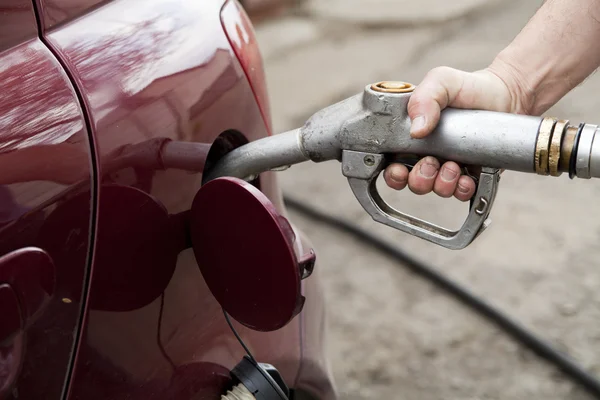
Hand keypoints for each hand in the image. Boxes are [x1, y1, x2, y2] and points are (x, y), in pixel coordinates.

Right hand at [383, 63, 527, 200]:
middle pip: (412, 183)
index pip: (391, 165)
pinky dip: (461, 190)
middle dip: (418, 180)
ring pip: (436, 190)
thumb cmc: (468, 87)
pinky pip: (462, 193)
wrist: (507, 94)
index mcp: (411, 138)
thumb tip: (416, 131)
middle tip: (430, 162)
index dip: (392, 174)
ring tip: (453, 166)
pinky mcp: (472, 175)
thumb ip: (423, 98)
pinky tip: (466, 177)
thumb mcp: (441, 81)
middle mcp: (427, 156)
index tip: (399, 169)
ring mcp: (449, 167)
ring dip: (441, 184)